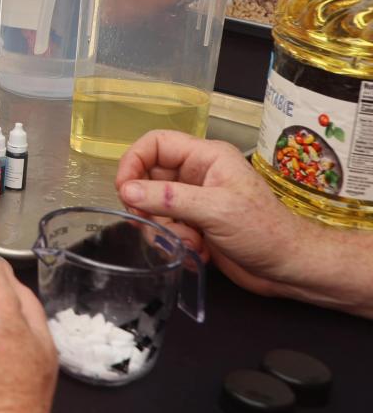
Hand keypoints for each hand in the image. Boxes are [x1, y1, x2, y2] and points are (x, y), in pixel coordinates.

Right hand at [115, 131, 317, 299]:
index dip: (133, 162)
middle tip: (155, 225)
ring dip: (163, 230)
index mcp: (205, 158)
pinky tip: (196, 252)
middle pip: (148, 179)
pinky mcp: (193, 224)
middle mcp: (196, 175)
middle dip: (148, 207)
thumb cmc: (265, 231)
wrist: (289, 268)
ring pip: (152, 208)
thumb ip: (168, 199)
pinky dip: (172, 242)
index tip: (124, 190)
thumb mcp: (215, 210)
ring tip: (189, 243)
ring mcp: (194, 201)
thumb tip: (127, 191)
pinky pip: (164, 228)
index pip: (155, 144)